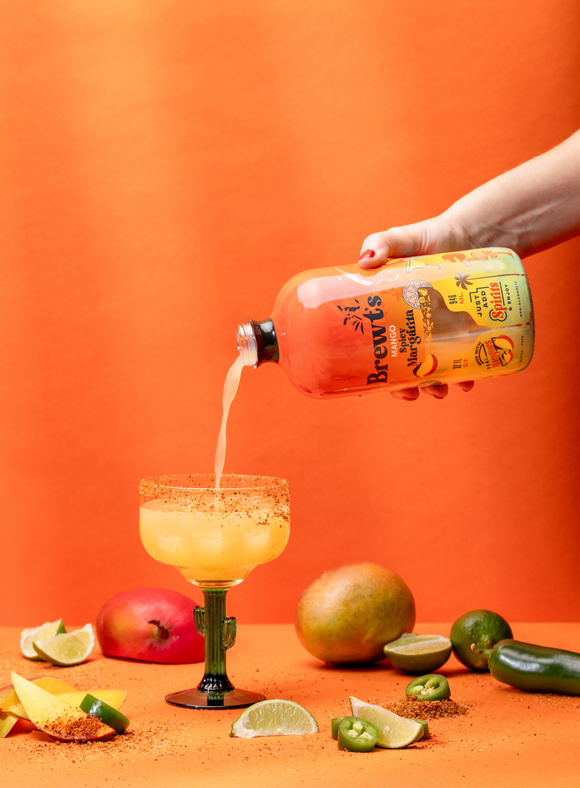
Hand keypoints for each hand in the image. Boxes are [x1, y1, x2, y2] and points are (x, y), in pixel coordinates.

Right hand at [358, 215, 474, 399]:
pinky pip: (464, 358)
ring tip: (444, 390)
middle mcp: (412, 327)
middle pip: (405, 365)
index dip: (378, 372)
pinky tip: (469, 380)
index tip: (383, 386)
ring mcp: (439, 330)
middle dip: (410, 385)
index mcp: (389, 313)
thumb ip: (383, 242)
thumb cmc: (430, 237)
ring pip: (434, 367)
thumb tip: (365, 259)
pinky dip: (467, 373)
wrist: (472, 233)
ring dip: (437, 384)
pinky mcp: (465, 329)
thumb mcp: (404, 238)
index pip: (377, 348)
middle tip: (418, 392)